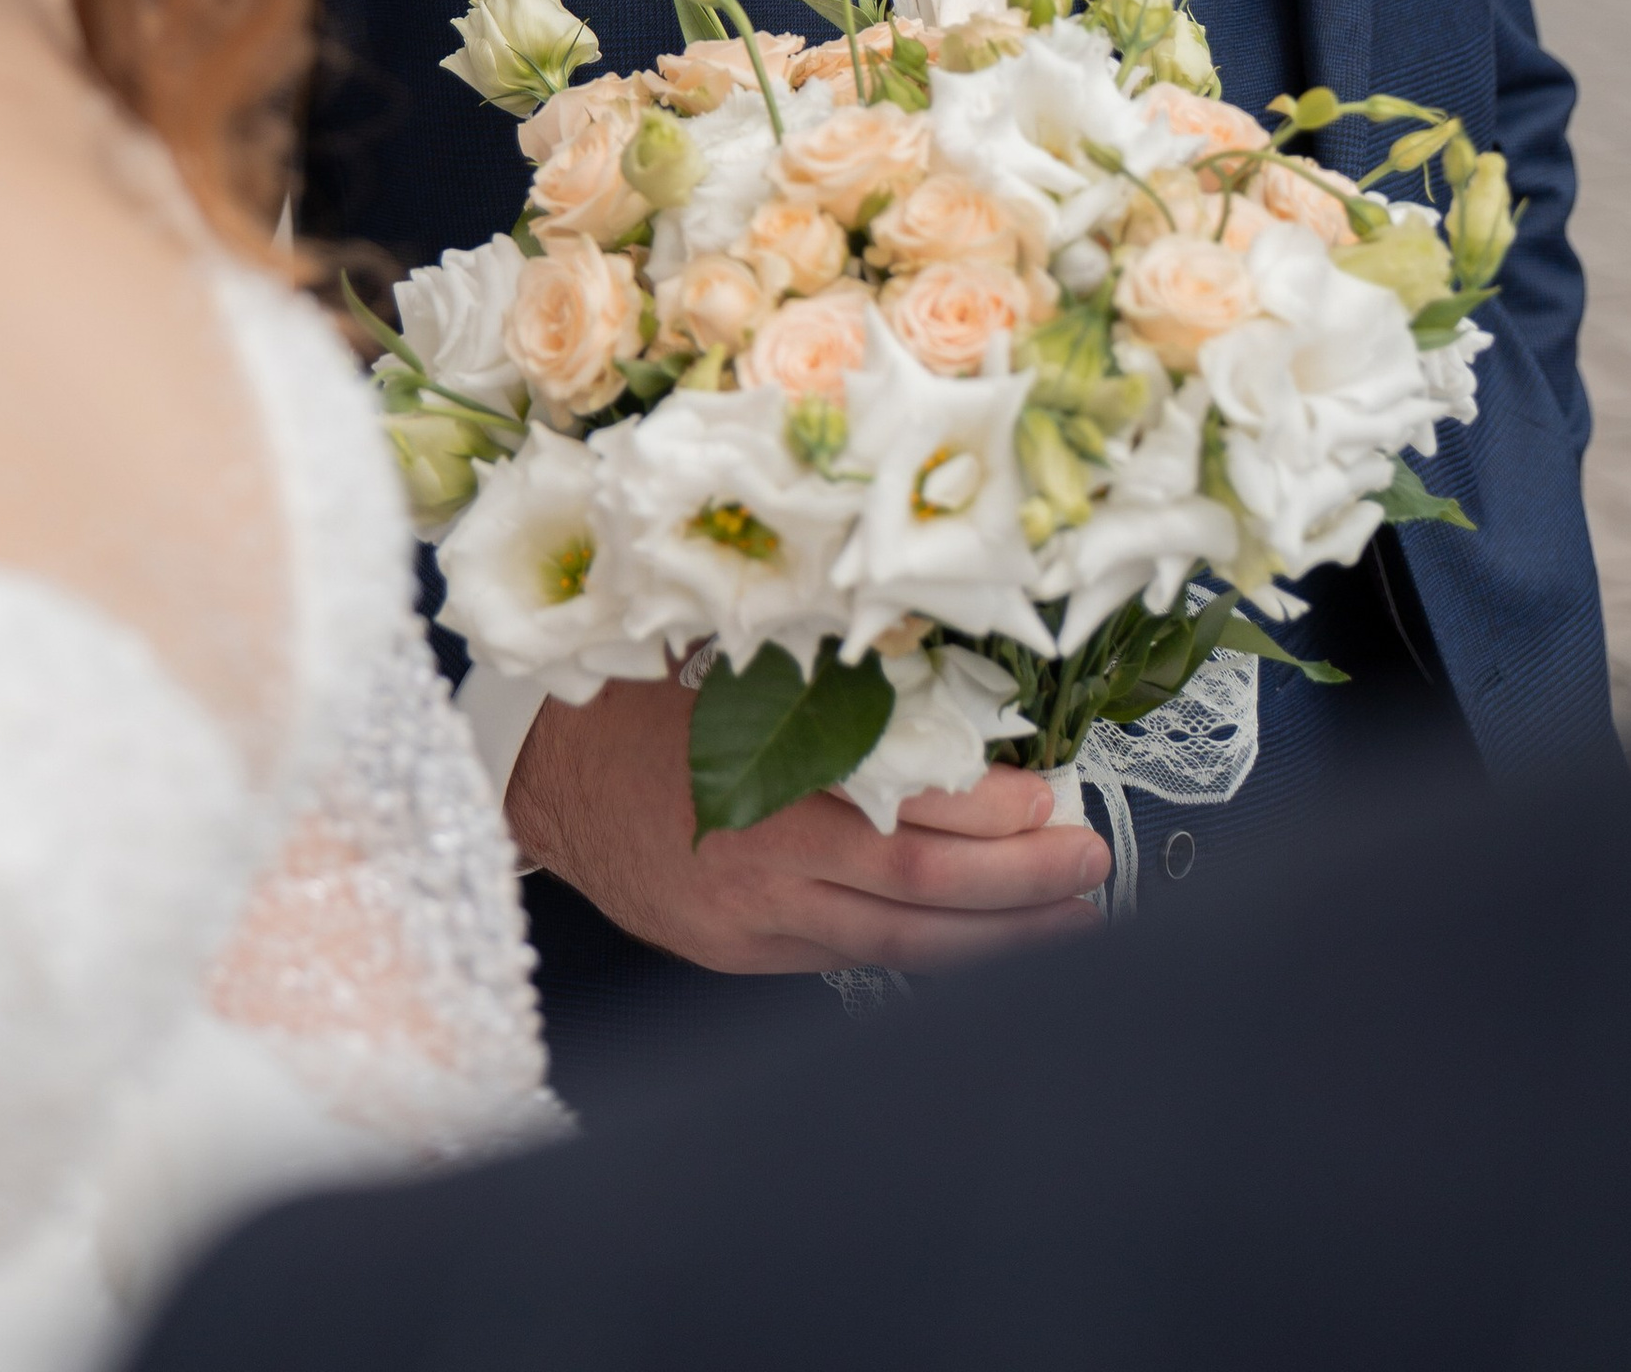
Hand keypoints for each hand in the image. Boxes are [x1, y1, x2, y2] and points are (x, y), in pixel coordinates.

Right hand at [506, 671, 1108, 974]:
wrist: (538, 771)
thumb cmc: (637, 699)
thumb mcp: (732, 671)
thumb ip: (830, 696)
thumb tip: (947, 707)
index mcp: (764, 780)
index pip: (906, 816)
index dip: (989, 817)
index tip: (1048, 799)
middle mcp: (764, 866)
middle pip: (921, 895)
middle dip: (1022, 886)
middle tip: (1092, 864)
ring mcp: (754, 923)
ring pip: (898, 947)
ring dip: (997, 937)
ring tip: (1069, 922)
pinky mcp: (740, 953)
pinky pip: (849, 960)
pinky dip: (925, 953)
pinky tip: (980, 943)